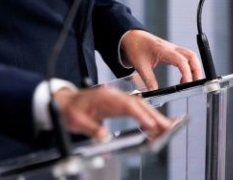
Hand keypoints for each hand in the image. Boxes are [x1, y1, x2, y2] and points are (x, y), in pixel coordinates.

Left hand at [53, 87, 171, 140]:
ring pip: (139, 105)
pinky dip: (146, 115)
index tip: (151, 125)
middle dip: (154, 115)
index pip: (126, 105)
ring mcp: (116, 99)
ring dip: (153, 116)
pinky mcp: (117, 104)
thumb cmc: (69, 109)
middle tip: (168, 128)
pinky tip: (153, 124)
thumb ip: (91, 128)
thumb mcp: (76, 121)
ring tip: (167, 128)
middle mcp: (112, 96)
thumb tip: (104, 136)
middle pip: (137, 104)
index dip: (140, 115)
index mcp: (103, 98)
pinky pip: (135, 108)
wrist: (64, 102)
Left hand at [120, 30, 203, 89]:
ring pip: (191, 56)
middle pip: (192, 57)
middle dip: (197, 70)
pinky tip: (183, 77)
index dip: (187, 73)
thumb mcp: (140, 66)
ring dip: (194, 68)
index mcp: (163, 50)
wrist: (131, 37)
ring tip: (190, 82)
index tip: (186, 84)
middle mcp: (171, 48)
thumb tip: (154, 92)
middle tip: (195, 84)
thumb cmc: (135, 47)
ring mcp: (172, 48)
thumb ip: (148, 80)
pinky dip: (189, 67)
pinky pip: (186, 57)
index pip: (181, 61)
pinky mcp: (172, 50)